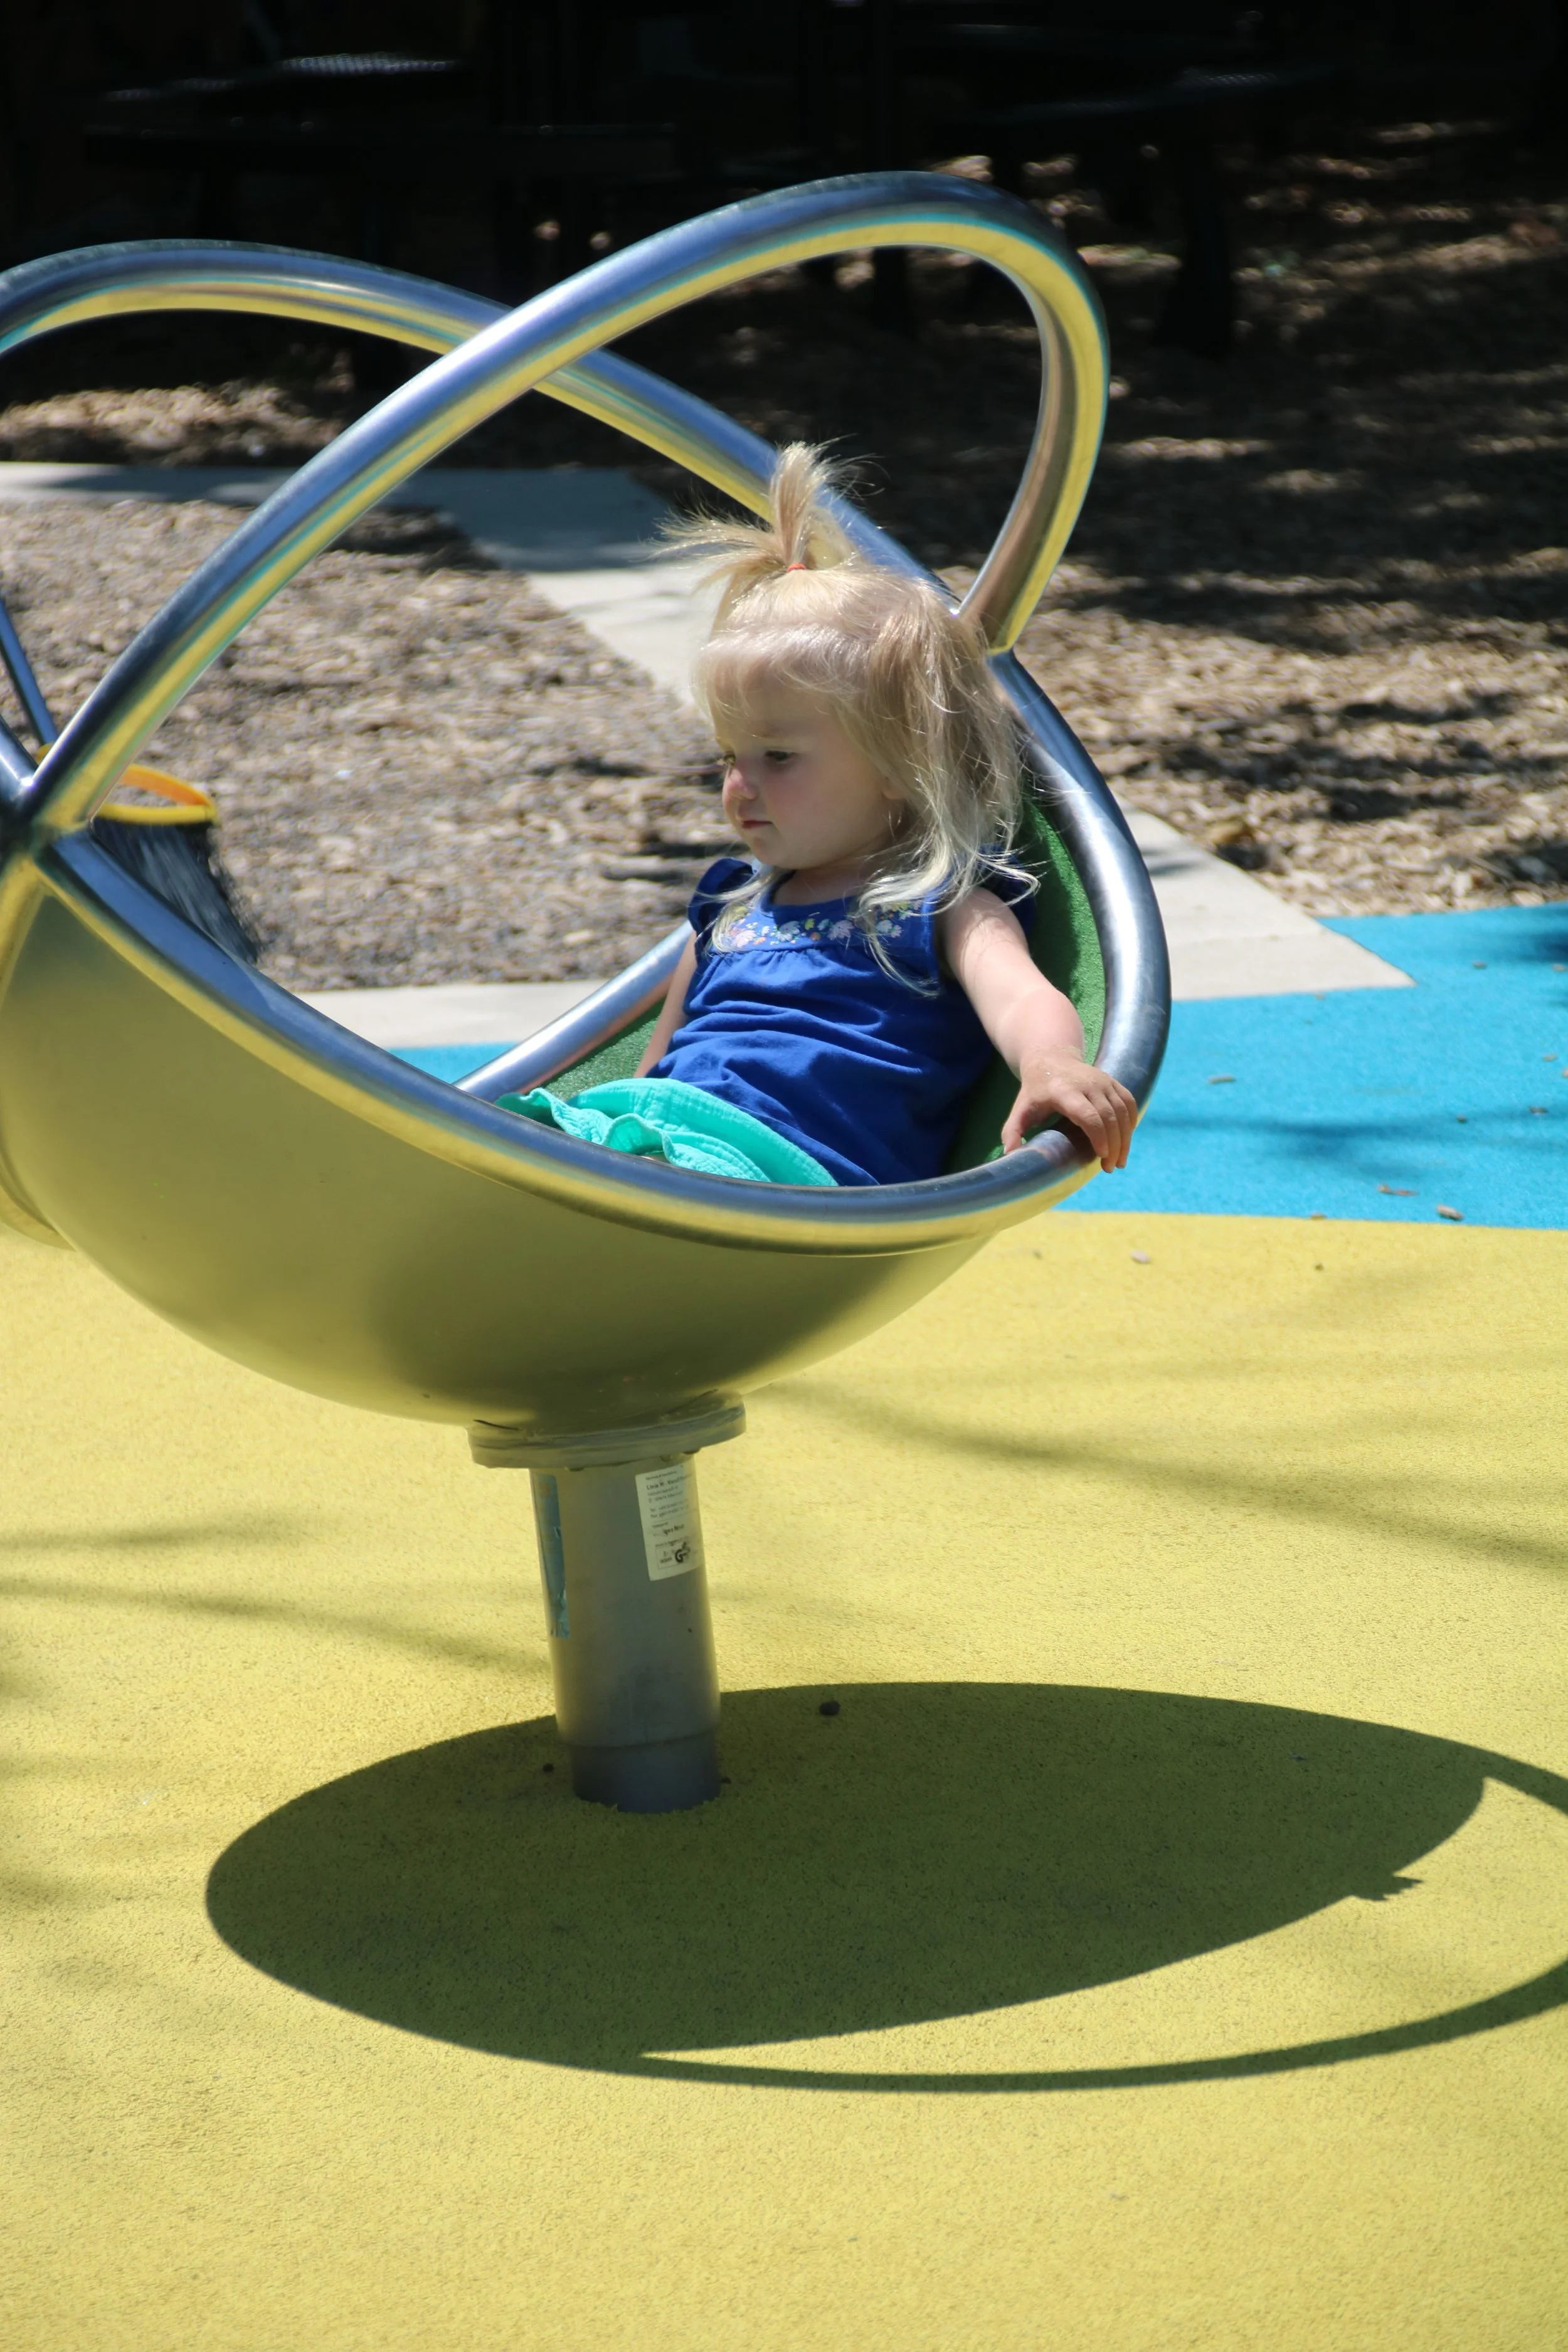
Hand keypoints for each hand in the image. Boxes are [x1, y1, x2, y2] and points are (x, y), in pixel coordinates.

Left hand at [1002, 1055, 1136, 1169]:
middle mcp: (1088, 1084)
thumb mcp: (1020, 1109)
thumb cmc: (1035, 1090)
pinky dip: (1131, 1122)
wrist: (1051, 1058)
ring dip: (1125, 1137)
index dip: (1098, 1135)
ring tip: (1120, 1161)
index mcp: (1064, 1091)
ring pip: (1123, 1110)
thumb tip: (1009, 1154)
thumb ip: (1012, 1131)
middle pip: (1109, 1116)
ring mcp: (1103, 1081)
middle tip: (1110, 1167)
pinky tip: (1126, 1140)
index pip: (1088, 1114)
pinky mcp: (1113, 1081)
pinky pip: (1129, 1102)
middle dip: (1114, 1144)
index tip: (1102, 1156)